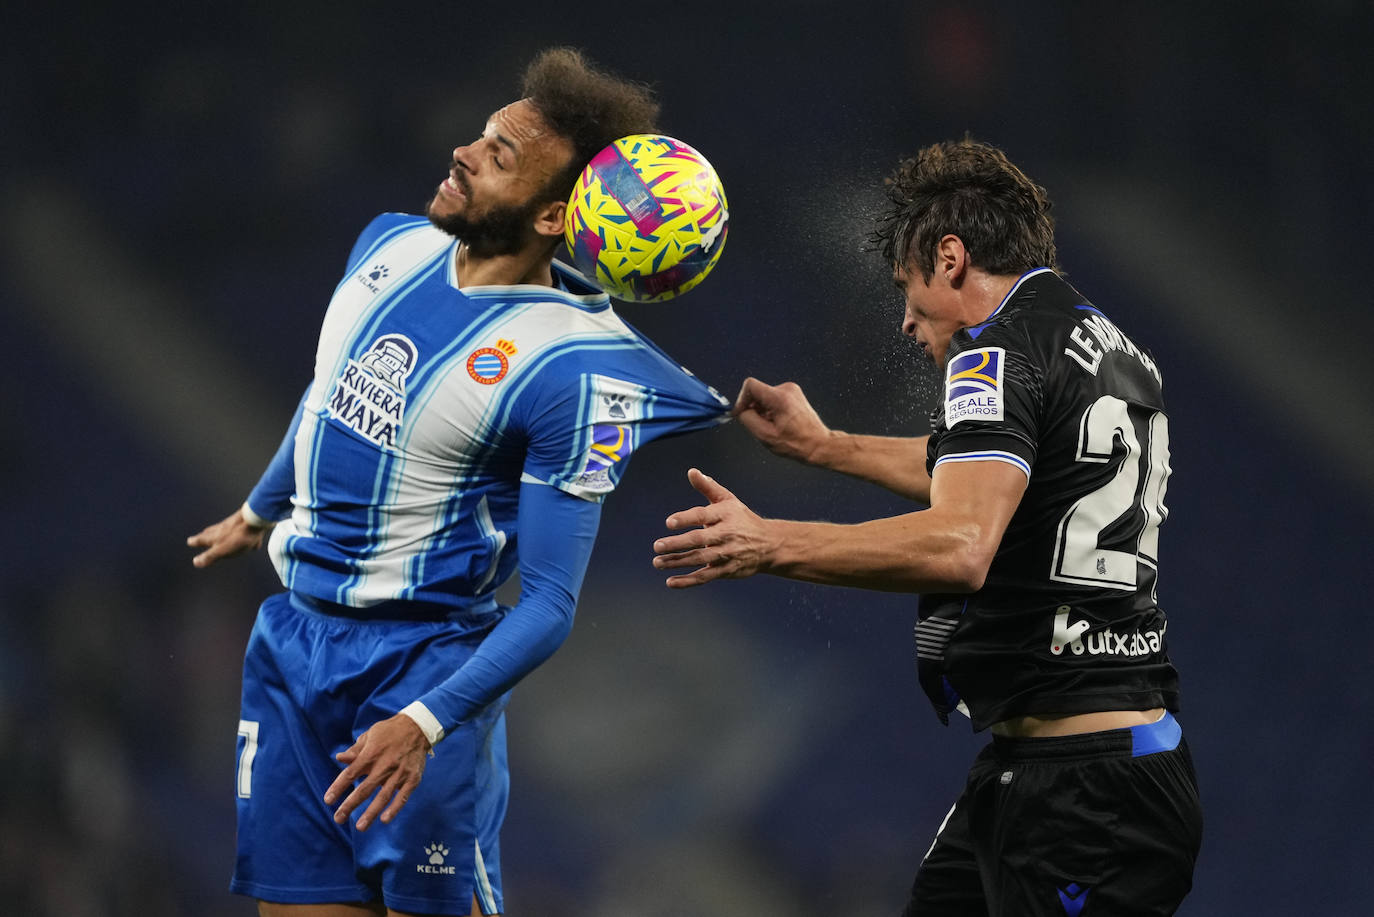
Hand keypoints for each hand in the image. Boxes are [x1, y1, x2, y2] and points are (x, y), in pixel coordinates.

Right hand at [186, 505, 269, 567]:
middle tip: (201, 536)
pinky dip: (246, 537)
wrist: (256, 520)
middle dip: (206, 536)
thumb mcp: (221, 550)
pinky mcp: (247, 525)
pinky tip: (254, 543)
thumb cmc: (238, 537)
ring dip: (223, 534)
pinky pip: (245, 532)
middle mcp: (222, 529)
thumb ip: (210, 556)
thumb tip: (195, 562)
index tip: (190, 541)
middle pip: (211, 532)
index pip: (200, 539)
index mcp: (214, 536)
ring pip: (226, 531)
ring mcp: (234, 525)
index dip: (195, 541)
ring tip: (224, 538)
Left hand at [323, 713, 431, 831]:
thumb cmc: (389, 732)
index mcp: (371, 754)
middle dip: (350, 806)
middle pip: (364, 789)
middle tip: (338, 819)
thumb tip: (339, 758)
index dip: (338, 787)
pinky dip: (394, 808)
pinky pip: (402, 796)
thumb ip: (355, 750)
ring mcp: (399, 773)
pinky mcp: (412, 778)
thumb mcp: (370, 735)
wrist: (418, 727)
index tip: (328, 800)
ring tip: (360, 827)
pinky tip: (385, 819)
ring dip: (371, 813)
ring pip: (383, 797)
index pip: (350, 774)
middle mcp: (384, 765)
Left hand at [652, 468, 772, 587]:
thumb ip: (708, 487)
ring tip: (658, 562)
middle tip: (657, 546)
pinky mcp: (726, 570)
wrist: (770, 545)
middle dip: (677, 543)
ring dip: (677, 562)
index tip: (668, 522)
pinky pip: (705, 576)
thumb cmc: (743, 519)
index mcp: (725, 514)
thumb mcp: (728, 500)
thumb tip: (691, 472)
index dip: (685, 518)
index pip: (702, 515)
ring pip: (699, 558)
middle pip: (699, 539)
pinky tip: (670, 581)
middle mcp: (726, 534)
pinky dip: (688, 581)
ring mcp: (726, 554)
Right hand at [732, 377, 831, 464]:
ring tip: (772, 426)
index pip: (750, 385)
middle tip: (760, 425)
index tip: (741, 413)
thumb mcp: (765, 436)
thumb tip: (740, 411)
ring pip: (764, 396)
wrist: (818, 444)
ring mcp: (792, 390)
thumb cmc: (796, 443)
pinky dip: (770, 410)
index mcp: (779, 397)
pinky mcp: (793, 394)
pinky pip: (773, 398)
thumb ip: (747, 419)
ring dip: (762, 410)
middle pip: (757, 392)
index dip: (741, 400)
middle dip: (753, 408)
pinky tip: (778, 422)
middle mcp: (787, 389)